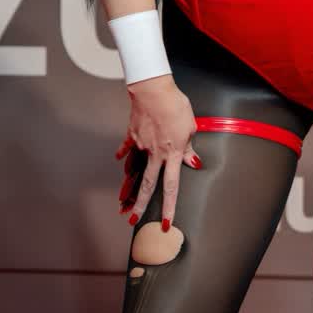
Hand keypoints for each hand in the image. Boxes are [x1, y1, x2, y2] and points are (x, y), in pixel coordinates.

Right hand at [114, 75, 200, 228]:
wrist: (153, 90)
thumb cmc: (174, 105)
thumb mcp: (190, 127)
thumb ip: (189, 148)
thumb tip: (193, 162)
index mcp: (172, 153)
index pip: (171, 186)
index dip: (169, 206)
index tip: (164, 222)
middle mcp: (155, 153)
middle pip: (147, 185)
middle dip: (139, 205)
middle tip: (132, 220)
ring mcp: (141, 145)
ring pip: (133, 170)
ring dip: (127, 186)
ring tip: (122, 200)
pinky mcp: (132, 134)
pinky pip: (127, 147)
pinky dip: (123, 154)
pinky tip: (119, 160)